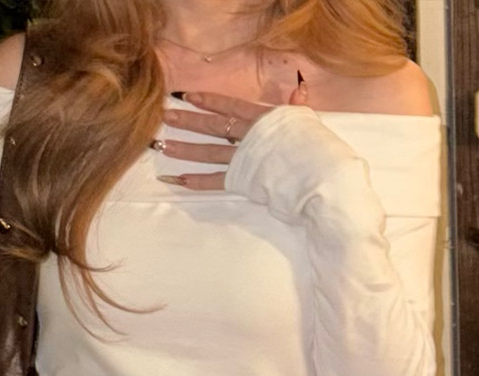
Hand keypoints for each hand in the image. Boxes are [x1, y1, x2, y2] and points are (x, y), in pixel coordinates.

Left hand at [154, 78, 309, 190]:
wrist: (315, 171)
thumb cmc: (314, 145)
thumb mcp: (305, 119)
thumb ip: (297, 106)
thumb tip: (299, 91)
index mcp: (260, 118)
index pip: (228, 106)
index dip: (208, 100)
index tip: (188, 95)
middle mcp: (245, 136)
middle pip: (211, 126)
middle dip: (187, 121)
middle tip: (165, 116)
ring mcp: (241, 159)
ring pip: (207, 152)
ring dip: (184, 149)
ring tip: (163, 146)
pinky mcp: (241, 180)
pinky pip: (214, 181)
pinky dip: (197, 182)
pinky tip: (178, 179)